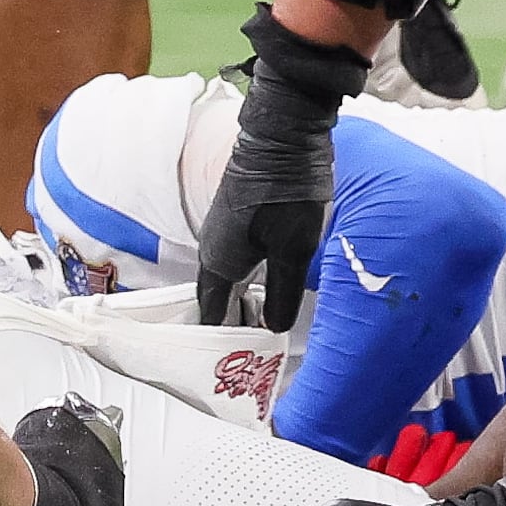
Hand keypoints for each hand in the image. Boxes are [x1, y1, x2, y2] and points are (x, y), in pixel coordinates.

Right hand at [194, 12, 366, 332]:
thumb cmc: (288, 193)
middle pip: (215, 298)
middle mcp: (215, 249)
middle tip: (242, 359)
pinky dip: (245, 284)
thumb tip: (272, 327)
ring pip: (226, 280)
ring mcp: (224, 231)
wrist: (283, 134)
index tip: (225, 372)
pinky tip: (264, 291)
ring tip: (254, 332)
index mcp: (220, 262)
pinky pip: (235, 264)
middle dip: (226, 327)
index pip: (212, 312)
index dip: (218, 340)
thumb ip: (282, 292)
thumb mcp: (294, 249)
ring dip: (236, 305)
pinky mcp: (239, 219)